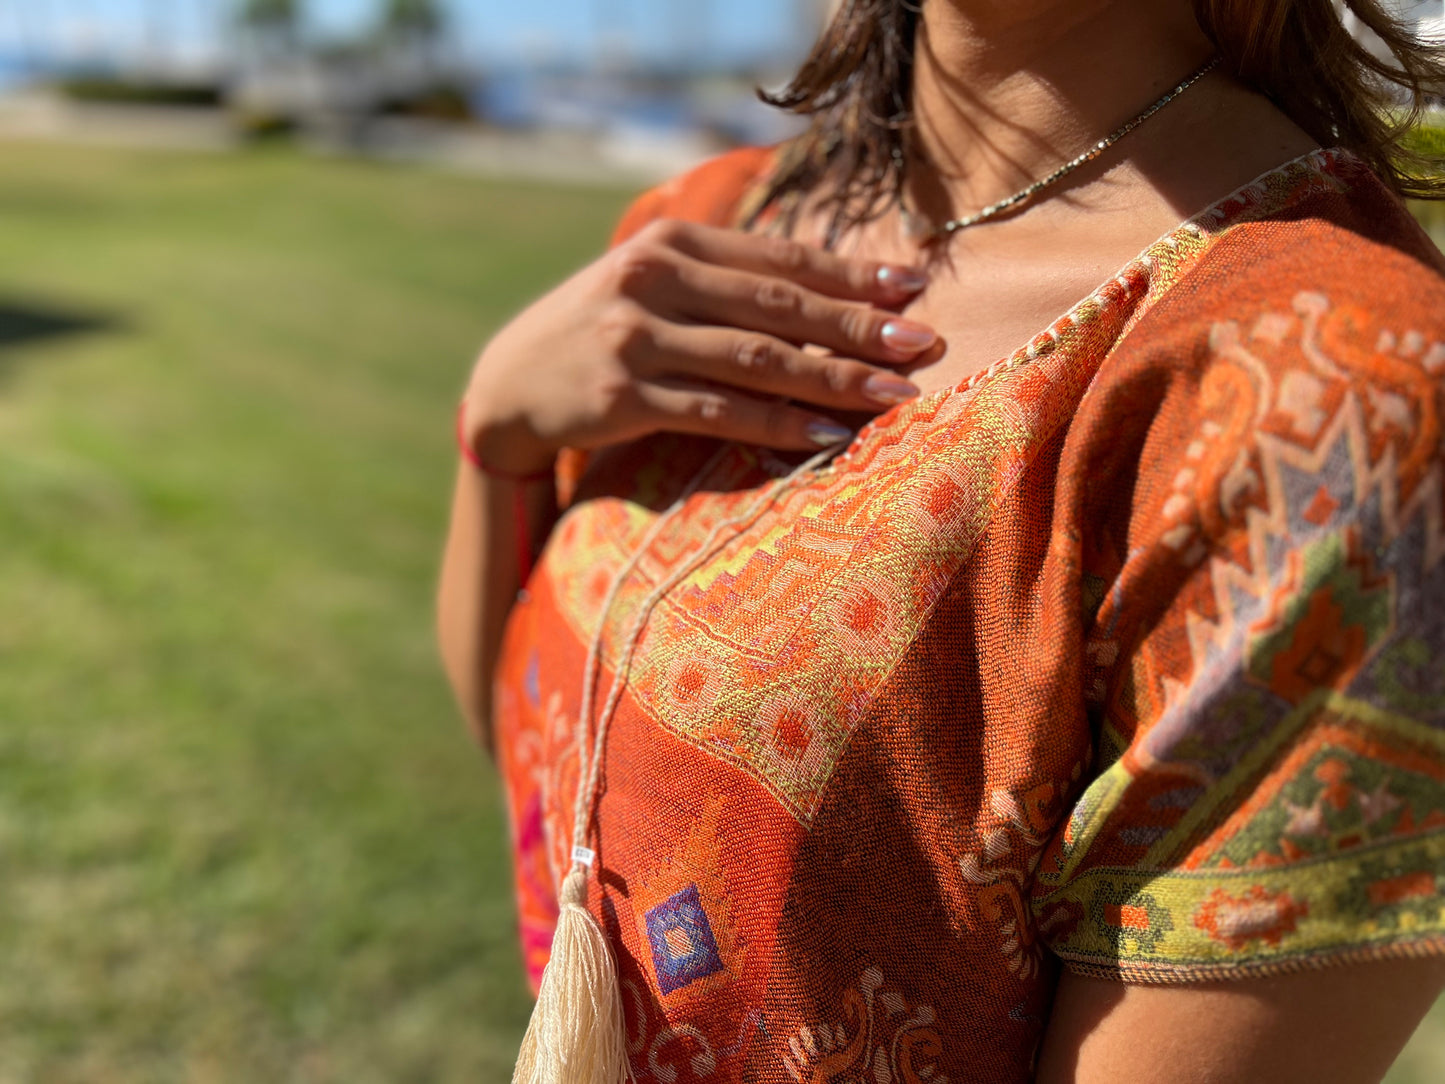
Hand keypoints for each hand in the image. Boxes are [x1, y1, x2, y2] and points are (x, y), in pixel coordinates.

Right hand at [461, 218, 936, 474]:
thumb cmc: (601, 332)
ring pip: (756, 359)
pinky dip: (776, 423)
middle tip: (923, 343)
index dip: (850, 274)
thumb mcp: (652, 286)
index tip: (913, 287)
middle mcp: (652, 282)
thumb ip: (723, 281)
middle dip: (859, 326)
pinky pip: (716, 412)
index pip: (778, 258)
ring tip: (893, 395)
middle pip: (778, 306)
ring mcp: (635, 339)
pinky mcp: (622, 398)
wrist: (510, 384)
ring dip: (833, 379)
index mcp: (669, 245)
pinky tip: (824, 434)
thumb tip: (826, 290)